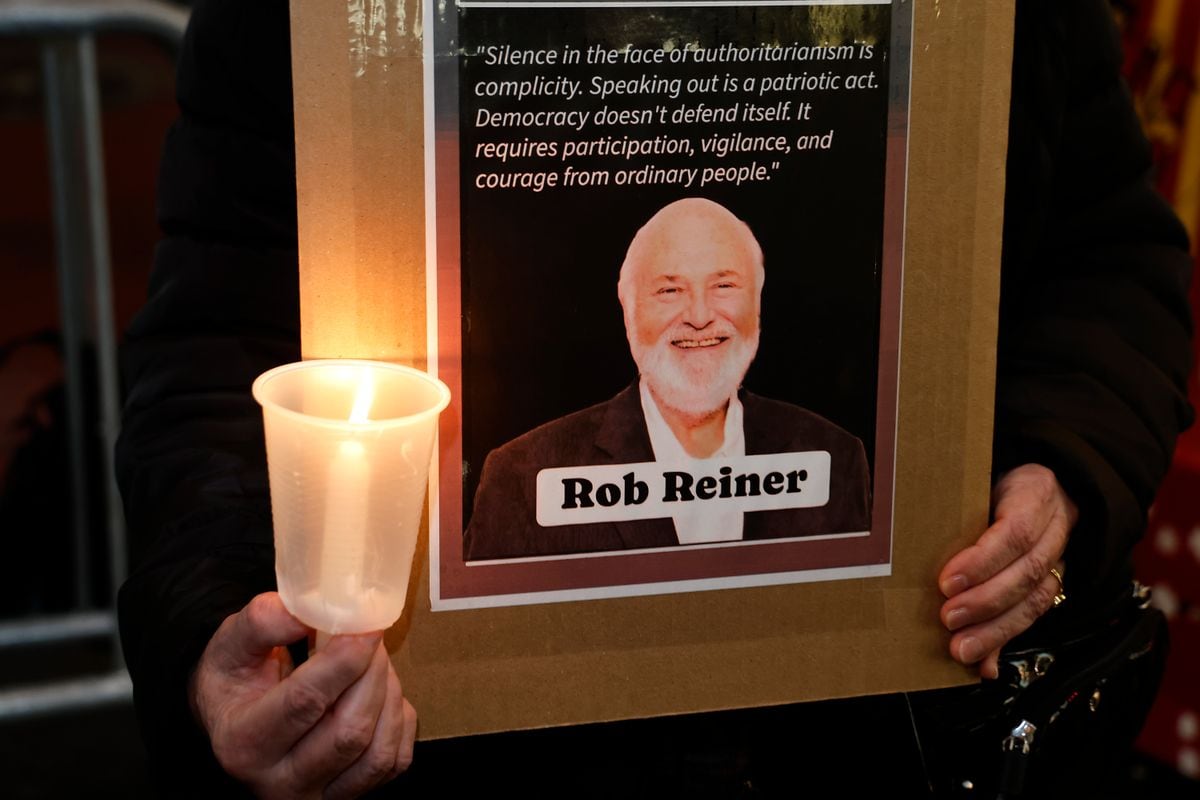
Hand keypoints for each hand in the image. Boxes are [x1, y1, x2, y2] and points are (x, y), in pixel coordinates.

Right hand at [189, 593, 415, 798]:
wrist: (235, 719)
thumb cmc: (236, 678)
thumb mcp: (231, 644)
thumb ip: (262, 622)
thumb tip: (307, 609)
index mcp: (243, 742)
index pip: (304, 702)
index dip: (343, 661)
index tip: (366, 627)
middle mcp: (278, 782)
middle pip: (348, 730)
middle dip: (372, 674)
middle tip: (371, 636)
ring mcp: (315, 796)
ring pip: (377, 753)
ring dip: (389, 697)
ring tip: (375, 663)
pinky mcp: (348, 796)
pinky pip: (394, 763)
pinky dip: (399, 722)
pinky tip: (381, 695)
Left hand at [938, 464, 1076, 678]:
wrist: (1028, 482)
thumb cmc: (988, 479)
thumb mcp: (973, 480)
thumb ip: (957, 511)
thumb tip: (912, 543)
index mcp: (1036, 490)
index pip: (1016, 530)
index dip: (982, 560)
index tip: (946, 581)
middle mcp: (1055, 523)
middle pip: (1027, 571)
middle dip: (985, 601)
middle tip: (949, 619)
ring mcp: (1060, 554)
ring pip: (1036, 599)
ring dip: (996, 630)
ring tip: (962, 649)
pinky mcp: (1054, 580)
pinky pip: (1033, 616)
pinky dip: (1005, 643)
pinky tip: (985, 665)